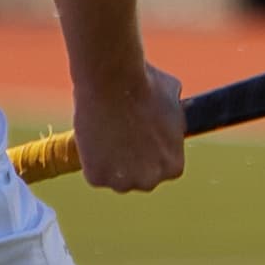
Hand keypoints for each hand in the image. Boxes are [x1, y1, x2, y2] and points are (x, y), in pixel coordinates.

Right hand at [71, 61, 186, 192]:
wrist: (112, 81)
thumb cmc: (145, 85)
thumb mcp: (173, 100)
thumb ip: (175, 119)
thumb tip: (174, 120)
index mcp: (173, 167)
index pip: (162, 167)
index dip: (149, 152)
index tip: (139, 138)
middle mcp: (151, 181)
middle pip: (139, 177)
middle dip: (131, 161)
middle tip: (120, 135)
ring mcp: (122, 183)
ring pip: (114, 176)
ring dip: (110, 162)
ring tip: (106, 132)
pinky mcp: (96, 178)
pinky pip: (93, 172)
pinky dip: (90, 159)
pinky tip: (93, 136)